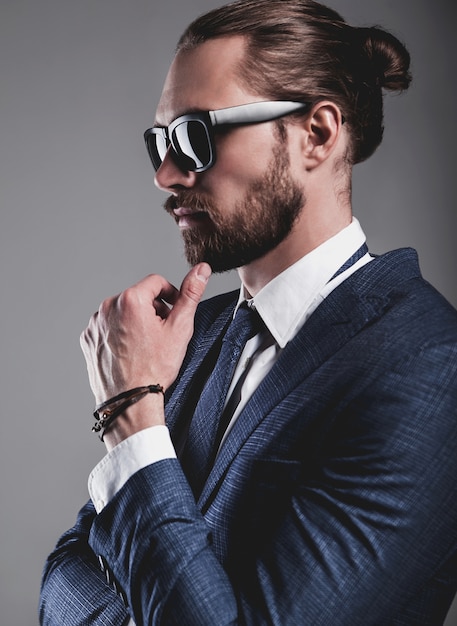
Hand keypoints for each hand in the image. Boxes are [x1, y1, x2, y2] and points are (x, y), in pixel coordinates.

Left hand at [80, 262, 210, 406]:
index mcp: (131, 300)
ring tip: (146, 345)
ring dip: (135, 321)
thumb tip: (201, 269)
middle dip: (153, 310)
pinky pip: (108, 327)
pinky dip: (119, 333)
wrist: (130, 400)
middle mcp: (108, 307)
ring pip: (122, 312)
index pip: (156, 282)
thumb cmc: (155, 368)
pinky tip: (130, 351)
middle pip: (138, 297)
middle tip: (162, 334)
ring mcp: (96, 324)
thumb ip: (191, 294)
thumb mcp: (180, 328)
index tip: (174, 313)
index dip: (171, 295)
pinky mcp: (89, 338)